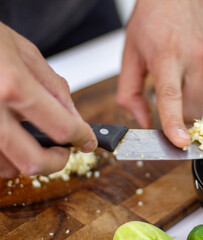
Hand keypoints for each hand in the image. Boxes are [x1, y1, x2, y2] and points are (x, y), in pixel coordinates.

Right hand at [0, 23, 96, 177]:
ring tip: (33, 138)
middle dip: (57, 161)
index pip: (61, 126)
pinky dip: (7, 154)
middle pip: (33, 161)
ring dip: (29, 159)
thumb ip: (54, 89)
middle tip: (62, 150)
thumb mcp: (27, 55)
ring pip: (9, 168)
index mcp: (13, 86)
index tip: (87, 141)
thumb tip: (76, 118)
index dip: (82, 137)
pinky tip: (12, 134)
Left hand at [117, 0, 202, 147]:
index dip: (174, 123)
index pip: (171, 96)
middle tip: (170, 103)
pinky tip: (193, 68)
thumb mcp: (130, 54)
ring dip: (192, 98)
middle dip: (181, 117)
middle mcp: (196, 55)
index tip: (180, 142)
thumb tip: (143, 120)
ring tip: (181, 73)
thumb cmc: (152, 20)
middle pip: (193, 108)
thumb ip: (129, 93)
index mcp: (167, 54)